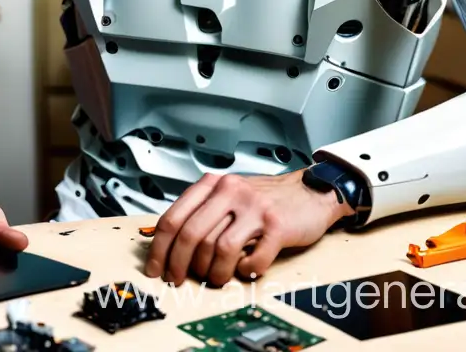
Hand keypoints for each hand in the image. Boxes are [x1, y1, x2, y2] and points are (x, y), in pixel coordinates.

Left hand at [144, 169, 351, 285]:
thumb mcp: (228, 195)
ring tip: (217, 277)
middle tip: (179, 280)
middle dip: (180, 265)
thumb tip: (169, 245)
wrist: (309, 191)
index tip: (156, 268)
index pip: (173, 218)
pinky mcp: (277, 226)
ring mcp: (254, 208)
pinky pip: (253, 259)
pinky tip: (245, 268)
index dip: (160, 249)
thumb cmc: (265, 199)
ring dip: (213, 272)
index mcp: (213, 184)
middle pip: (191, 235)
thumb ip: (202, 212)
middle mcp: (231, 192)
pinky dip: (245, 271)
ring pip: (218, 249)